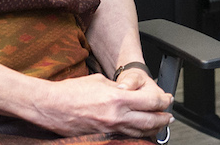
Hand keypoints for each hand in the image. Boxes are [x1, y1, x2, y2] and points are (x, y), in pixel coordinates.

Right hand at [32, 71, 172, 138]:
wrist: (50, 106)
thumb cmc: (71, 91)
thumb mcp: (100, 82)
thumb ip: (119, 89)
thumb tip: (131, 93)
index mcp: (117, 99)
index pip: (150, 102)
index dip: (163, 101)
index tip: (167, 99)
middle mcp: (115, 117)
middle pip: (149, 121)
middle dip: (162, 119)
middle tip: (169, 117)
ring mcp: (108, 130)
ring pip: (138, 132)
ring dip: (152, 130)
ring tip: (159, 126)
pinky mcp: (101, 137)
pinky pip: (124, 138)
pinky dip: (135, 136)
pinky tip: (139, 134)